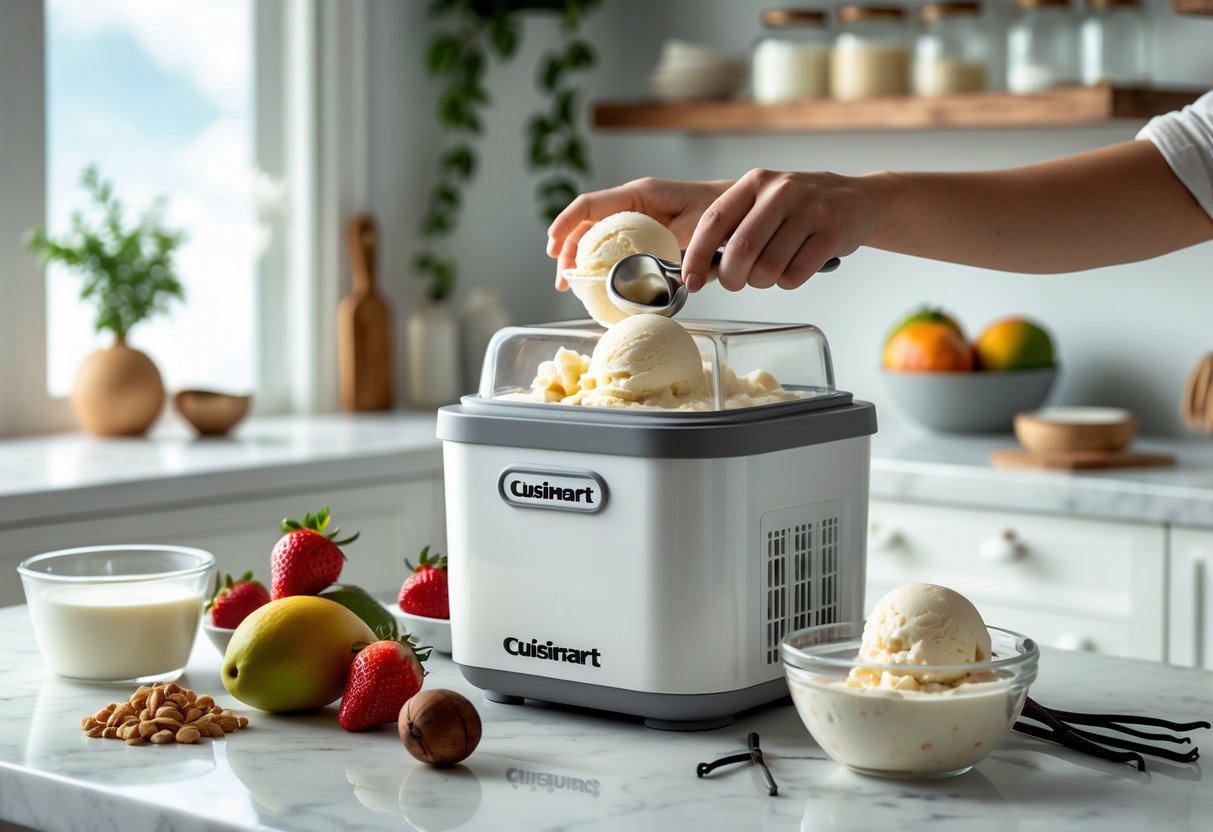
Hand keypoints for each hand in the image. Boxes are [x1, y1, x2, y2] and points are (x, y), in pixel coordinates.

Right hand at [546, 177, 730, 289]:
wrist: (739, 210)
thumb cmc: (720, 212)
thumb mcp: (694, 228)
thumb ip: (668, 244)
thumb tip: (641, 273)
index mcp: (639, 194)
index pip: (590, 205)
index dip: (566, 224)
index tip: (552, 247)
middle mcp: (632, 204)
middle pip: (586, 224)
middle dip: (567, 250)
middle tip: (563, 281)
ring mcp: (637, 219)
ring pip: (596, 236)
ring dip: (581, 259)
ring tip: (573, 285)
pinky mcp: (644, 233)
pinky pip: (614, 245)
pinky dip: (601, 263)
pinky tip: (598, 282)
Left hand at [682, 168, 879, 291]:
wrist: (858, 200)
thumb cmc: (799, 208)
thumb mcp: (763, 202)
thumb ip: (732, 228)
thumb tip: (697, 269)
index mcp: (755, 182)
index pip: (713, 220)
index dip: (697, 256)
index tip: (691, 281)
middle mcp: (781, 191)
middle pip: (741, 250)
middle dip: (732, 277)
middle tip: (736, 281)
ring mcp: (810, 210)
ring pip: (768, 268)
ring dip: (762, 282)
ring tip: (770, 271)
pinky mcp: (833, 232)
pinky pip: (795, 275)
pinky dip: (787, 282)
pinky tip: (794, 267)